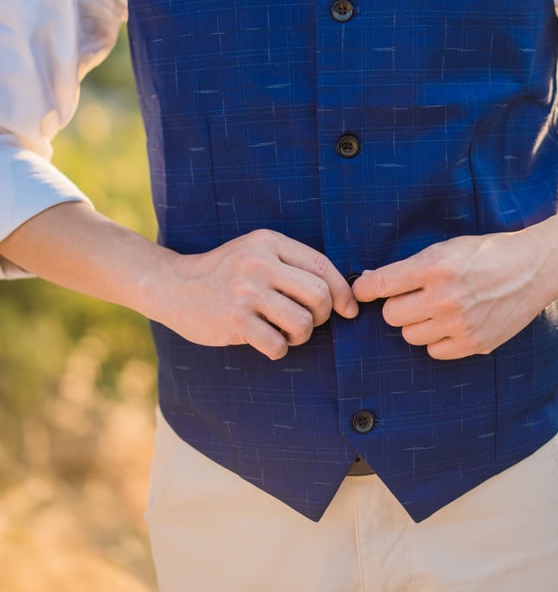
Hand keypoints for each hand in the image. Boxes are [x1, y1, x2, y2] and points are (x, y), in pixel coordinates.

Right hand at [156, 229, 357, 359]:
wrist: (174, 286)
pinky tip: (267, 342)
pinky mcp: (234, 320)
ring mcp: (246, 292)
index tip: (349, 309)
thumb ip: (292, 264)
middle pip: (318, 295)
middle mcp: (259, 263)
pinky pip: (277, 345)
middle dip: (322, 315)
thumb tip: (343, 293)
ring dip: (300, 336)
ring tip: (285, 332)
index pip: (321, 265)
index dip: (342, 291)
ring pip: (302, 323)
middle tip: (309, 322)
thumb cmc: (225, 272)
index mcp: (268, 242)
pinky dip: (279, 349)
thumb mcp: (256, 252)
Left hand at [352, 231, 556, 359]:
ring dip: (416, 324)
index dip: (365, 289)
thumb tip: (370, 281)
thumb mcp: (446, 247)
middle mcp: (444, 297)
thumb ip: (411, 266)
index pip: (381, 284)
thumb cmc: (485, 253)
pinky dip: (437, 340)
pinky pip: (434, 352)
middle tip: (410, 297)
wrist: (533, 268)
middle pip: (391, 316)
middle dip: (396, 306)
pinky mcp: (474, 343)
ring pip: (410, 336)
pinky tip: (450, 324)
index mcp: (434, 267)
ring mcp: (460, 324)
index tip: (363, 290)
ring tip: (435, 309)